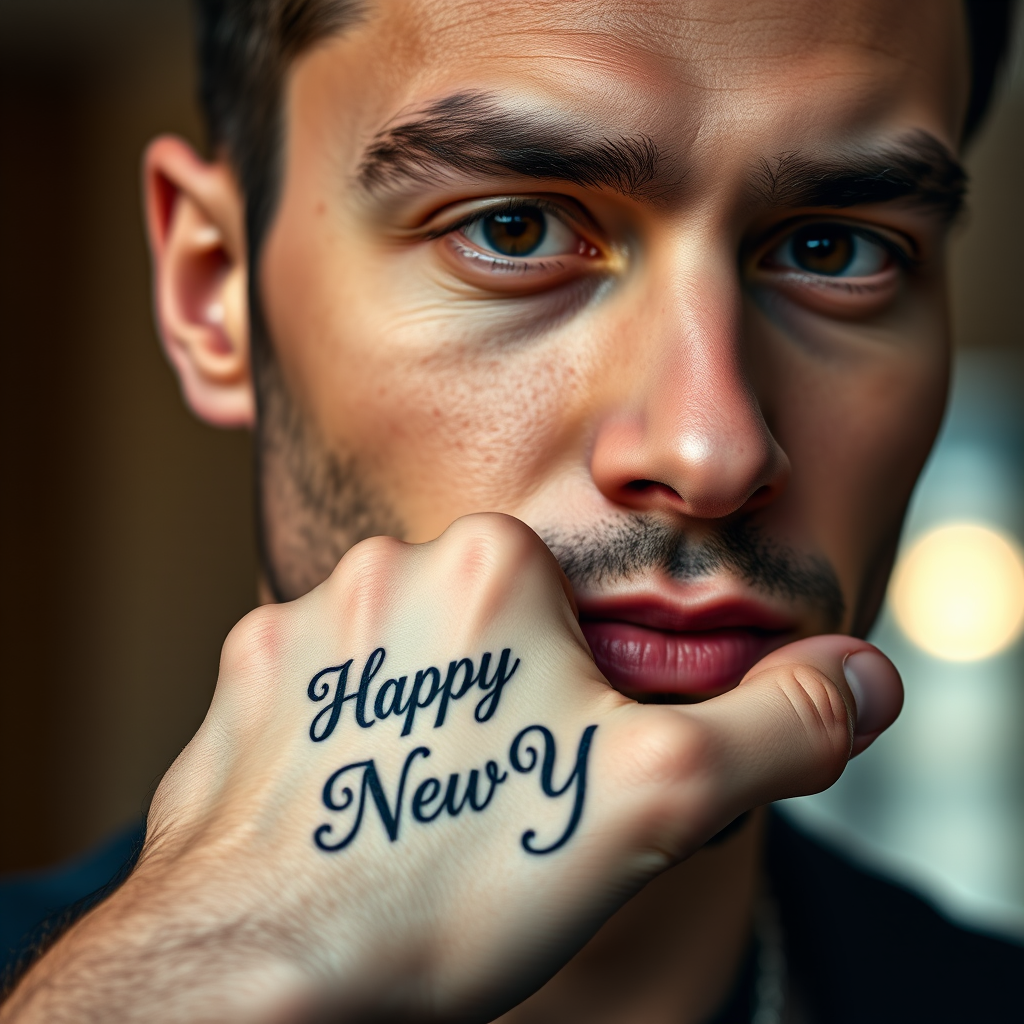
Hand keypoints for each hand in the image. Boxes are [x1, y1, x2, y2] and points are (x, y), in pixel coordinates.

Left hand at [2, 514, 900, 1022]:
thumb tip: (862, 678)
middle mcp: (381, 564)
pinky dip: (345, 748)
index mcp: (490, 560)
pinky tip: (354, 814)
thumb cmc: (461, 875)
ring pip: (404, 666)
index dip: (583, 699)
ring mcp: (297, 623)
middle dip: (507, 708)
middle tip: (495, 801)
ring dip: (425, 726)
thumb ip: (776, 726)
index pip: (572, 612)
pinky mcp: (239, 682)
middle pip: (486, 635)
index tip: (561, 768)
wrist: (263, 969)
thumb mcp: (660, 799)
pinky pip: (318, 699)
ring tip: (421, 813)